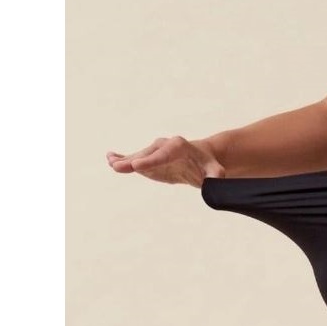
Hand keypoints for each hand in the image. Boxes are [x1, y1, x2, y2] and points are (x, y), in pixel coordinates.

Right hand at [106, 136, 224, 186]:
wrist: (202, 159)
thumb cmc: (208, 165)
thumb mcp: (215, 170)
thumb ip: (216, 174)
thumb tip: (216, 180)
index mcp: (179, 146)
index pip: (164, 154)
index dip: (151, 161)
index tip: (138, 166)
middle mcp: (164, 145)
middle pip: (147, 155)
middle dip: (133, 161)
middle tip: (117, 166)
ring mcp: (154, 151)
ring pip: (138, 157)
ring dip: (124, 160)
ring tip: (111, 163)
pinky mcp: (149, 160)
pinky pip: (135, 159)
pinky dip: (123, 159)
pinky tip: (110, 158)